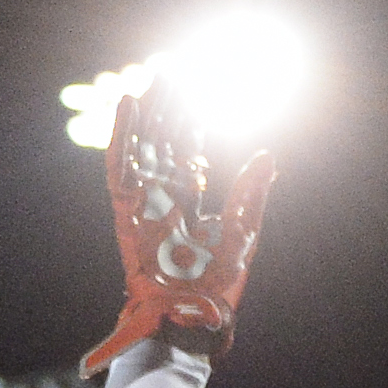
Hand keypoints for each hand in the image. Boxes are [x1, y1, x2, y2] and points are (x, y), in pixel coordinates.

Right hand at [85, 80, 279, 371]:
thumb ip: (251, 192)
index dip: (191, 124)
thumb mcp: (243, 231)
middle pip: (162, 144)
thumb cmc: (218, 285)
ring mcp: (143, 204)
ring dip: (149, 112)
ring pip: (142, 147)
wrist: (195, 316)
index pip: (187, 155)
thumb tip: (267, 154)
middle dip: (168, 110)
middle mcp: (163, 200)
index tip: (198, 94)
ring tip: (157, 77)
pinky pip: (120, 166)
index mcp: (189, 205)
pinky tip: (128, 103)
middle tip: (174, 71)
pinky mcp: (126, 212)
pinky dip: (122, 134)